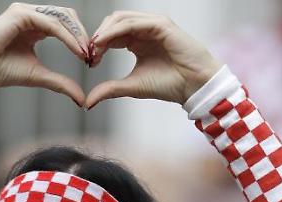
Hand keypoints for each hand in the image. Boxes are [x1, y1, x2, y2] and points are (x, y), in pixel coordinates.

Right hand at [0, 3, 89, 104]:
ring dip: (77, 36)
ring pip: (61, 18)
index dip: (80, 40)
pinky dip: (67, 37)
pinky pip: (51, 23)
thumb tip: (82, 99)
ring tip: (86, 54)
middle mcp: (30, 16)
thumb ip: (60, 83)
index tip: (90, 60)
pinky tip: (77, 51)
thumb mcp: (38, 77)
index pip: (65, 25)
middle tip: (93, 55)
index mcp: (34, 27)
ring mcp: (25, 12)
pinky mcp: (20, 14)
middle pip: (67, 17)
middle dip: (82, 35)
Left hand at [85, 11, 221, 107]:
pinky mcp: (161, 24)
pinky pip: (132, 23)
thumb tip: (87, 102)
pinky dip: (116, 31)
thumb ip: (110, 89)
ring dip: (104, 33)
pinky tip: (105, 42)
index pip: (110, 35)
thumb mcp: (132, 86)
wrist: (193, 86)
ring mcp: (152, 25)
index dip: (97, 45)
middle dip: (98, 37)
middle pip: (112, 23)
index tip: (89, 61)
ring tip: (94, 49)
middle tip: (89, 54)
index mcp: (137, 41)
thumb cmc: (169, 85)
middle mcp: (144, 30)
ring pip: (120, 19)